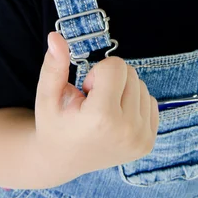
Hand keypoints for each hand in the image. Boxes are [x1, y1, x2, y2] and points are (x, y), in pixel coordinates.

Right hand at [32, 31, 158, 186]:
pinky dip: (133, 102)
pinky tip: (115, 117)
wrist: (62, 160)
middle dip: (110, 79)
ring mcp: (141, 138)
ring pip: (141, 85)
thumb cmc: (54, 124)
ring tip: (103, 110)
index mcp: (102, 118)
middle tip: (93, 101)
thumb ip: (54, 65)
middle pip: (130, 72)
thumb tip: (55, 37)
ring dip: (122, 90)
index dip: (97, 72)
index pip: (116, 66)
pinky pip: (150, 101)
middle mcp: (127, 130)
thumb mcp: (47, 96)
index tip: (86, 91)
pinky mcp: (148, 142)